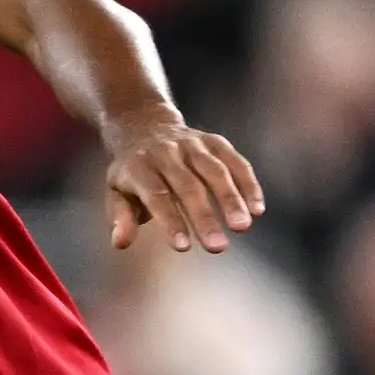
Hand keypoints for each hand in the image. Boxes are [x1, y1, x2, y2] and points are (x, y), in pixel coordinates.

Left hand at [104, 116, 262, 253]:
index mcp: (139, 167)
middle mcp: (167, 153)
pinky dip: (247, 183)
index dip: (170, 220)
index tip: (184, 247)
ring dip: (231, 199)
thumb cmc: (133, 172)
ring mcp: (193, 145)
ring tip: (242, 227)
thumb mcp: (117, 191)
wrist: (146, 126)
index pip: (157, 195)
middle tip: (218, 248)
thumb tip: (119, 242)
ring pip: (215, 171)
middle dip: (204, 217)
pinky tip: (257, 208)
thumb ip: (120, 217)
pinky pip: (235, 162)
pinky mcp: (215, 142)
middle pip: (188, 186)